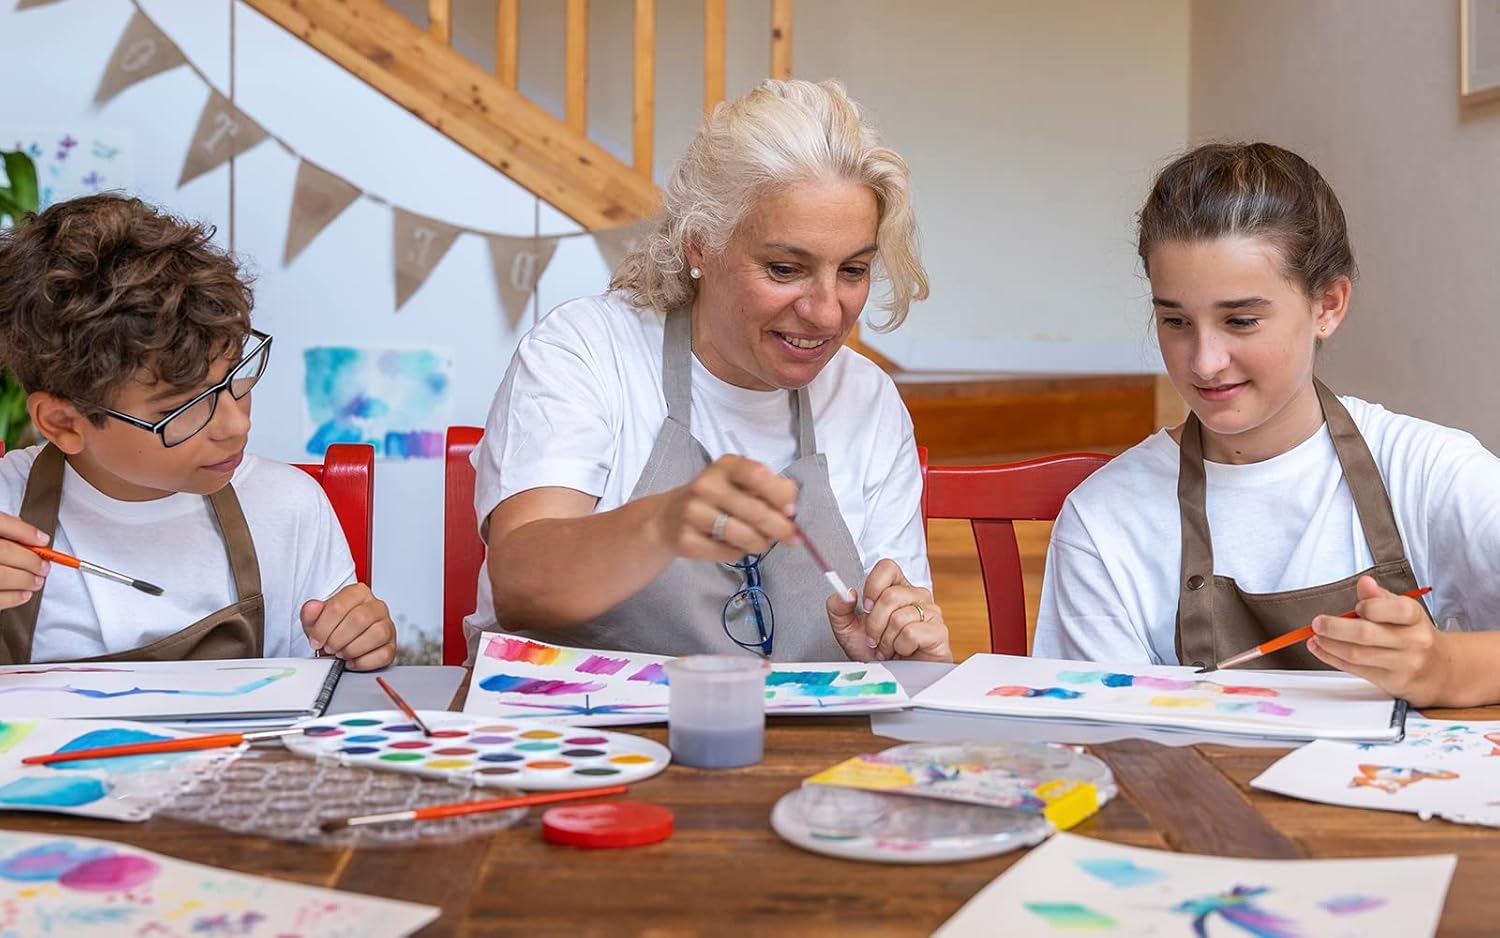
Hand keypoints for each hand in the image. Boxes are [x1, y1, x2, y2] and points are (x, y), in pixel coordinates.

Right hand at [0, 512, 49, 610]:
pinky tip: (23, 594)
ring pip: (1, 577)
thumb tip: (28, 534)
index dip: (25, 532)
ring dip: (24, 580)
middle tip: (43, 566)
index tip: (42, 541)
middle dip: (30, 560)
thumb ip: (1, 526)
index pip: (0, 523)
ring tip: (36, 581)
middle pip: (3, 551)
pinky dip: (12, 598)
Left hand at [300, 584, 396, 670]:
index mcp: (358, 593)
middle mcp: (376, 606)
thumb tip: (313, 608)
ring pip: (376, 634)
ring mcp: (387, 625)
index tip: (315, 640)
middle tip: (328, 648)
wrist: (342, 643)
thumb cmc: (332, 629)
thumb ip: (310, 612)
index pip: (339, 606)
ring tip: (340, 653)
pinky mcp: (391, 646)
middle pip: (359, 619)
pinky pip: (384, 654)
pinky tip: (351, 661)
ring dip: (352, 649)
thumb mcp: (315, 619)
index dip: (323, 627)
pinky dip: (363, 662)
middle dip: (337, 639)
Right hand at [649, 455, 799, 563]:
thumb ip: (769, 488)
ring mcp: (693, 513)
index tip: (791, 511)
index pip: (757, 474)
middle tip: (790, 538)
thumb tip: (791, 506)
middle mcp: (706, 485)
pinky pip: (728, 553)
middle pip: (754, 510)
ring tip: (761, 542)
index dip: (778, 494)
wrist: (669, 517)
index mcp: (725, 465)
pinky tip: (736, 546)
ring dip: (761, 543)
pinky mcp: (686, 540)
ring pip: (743, 536)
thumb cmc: (717, 498)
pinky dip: (739, 553)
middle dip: (779, 528)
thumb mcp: (741, 483)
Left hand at [826, 559, 951, 662]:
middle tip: (874, 639)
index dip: (872, 586)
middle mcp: (916, 596)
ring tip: (889, 648)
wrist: (893, 679)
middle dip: (875, 624)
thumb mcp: (847, 629)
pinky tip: (902, 652)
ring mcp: (930, 612)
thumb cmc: (875, 652)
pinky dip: (900, 647)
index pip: (887, 567)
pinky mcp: (938, 631)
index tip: (865, 608)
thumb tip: (845, 594)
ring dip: (886, 640)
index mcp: (896, 588)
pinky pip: (911, 633)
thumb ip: (838, 608)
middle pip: (890, 596)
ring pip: (899, 617)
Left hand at [1307, 575, 1451, 705]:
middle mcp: (1412, 641)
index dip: (1369, 606)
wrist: (1441, 670)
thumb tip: (1365, 583)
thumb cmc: (1414, 634)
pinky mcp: (1392, 682)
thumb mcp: (1402, 610)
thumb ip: (1380, 597)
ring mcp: (1403, 664)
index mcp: (1415, 617)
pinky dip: (1332, 658)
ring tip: (1316, 636)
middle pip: (1366, 634)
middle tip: (1318, 623)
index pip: (1394, 609)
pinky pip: (1355, 669)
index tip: (1356, 607)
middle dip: (1335, 628)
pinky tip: (1321, 649)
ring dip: (1329, 645)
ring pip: (1357, 654)